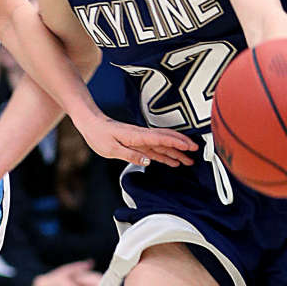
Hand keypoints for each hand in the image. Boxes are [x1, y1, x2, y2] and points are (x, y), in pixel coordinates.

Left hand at [77, 115, 197, 167]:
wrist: (90, 124)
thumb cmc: (98, 135)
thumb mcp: (111, 149)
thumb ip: (130, 155)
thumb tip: (148, 161)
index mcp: (136, 136)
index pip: (161, 139)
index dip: (177, 142)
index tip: (190, 146)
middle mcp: (141, 136)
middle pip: (166, 140)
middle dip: (182, 146)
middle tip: (195, 154)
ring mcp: (140, 139)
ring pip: (162, 145)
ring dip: (175, 152)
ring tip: (188, 161)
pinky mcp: (137, 142)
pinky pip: (154, 149)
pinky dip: (164, 154)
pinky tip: (172, 161)